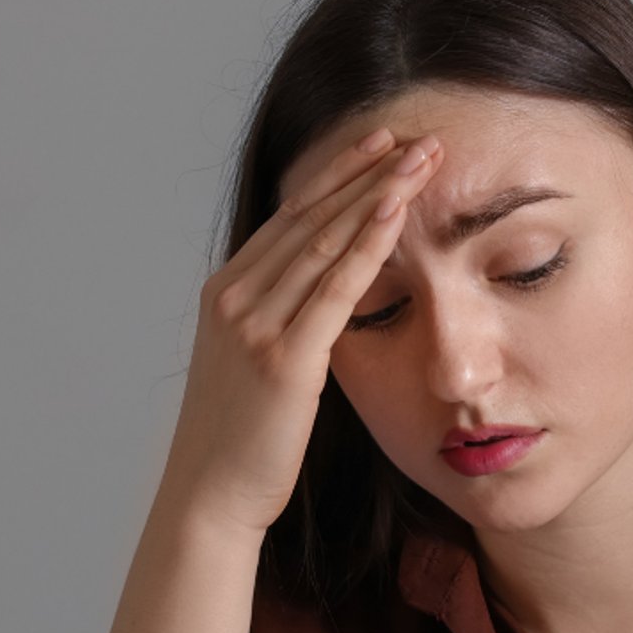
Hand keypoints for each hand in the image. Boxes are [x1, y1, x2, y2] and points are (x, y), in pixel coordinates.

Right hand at [157, 126, 443, 539]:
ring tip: (422, 159)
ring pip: (325, 239)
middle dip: (365, 170)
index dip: (337, 175)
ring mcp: (254, 324)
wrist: (211, 496)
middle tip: (415, 136)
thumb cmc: (241, 442)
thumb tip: (320, 304)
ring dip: (377, 192)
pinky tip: (398, 211)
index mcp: (226, 292)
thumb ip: (281, 325)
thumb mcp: (253, 367)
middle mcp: (234, 296)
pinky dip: (368, 243)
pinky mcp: (282, 357)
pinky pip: (334, 287)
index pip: (290, 216)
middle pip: (310, 214)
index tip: (381, 145)